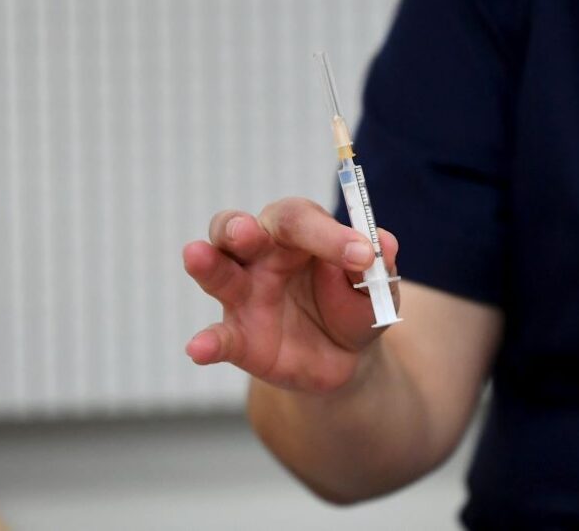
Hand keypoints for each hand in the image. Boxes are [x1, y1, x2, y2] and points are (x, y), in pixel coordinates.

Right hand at [183, 197, 399, 393]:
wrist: (346, 357)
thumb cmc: (354, 306)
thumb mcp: (375, 288)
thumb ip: (377, 268)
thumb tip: (383, 243)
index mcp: (297, 234)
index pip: (299, 220)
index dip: (329, 234)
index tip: (363, 257)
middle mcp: (261, 255)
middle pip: (237, 228)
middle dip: (238, 227)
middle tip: (247, 231)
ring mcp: (245, 295)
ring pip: (217, 271)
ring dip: (207, 263)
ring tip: (195, 254)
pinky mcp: (238, 336)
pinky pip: (219, 337)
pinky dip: (208, 342)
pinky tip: (199, 349)